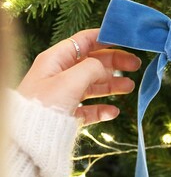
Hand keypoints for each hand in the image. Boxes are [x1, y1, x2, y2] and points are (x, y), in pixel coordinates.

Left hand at [17, 29, 140, 124]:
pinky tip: (113, 111)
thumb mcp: (70, 80)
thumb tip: (104, 68)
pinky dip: (103, 109)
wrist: (29, 139)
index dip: (106, 38)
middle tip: (136, 65)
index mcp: (56, 60)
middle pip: (93, 62)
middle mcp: (60, 74)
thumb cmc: (44, 105)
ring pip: (94, 85)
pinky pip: (89, 108)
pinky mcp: (68, 114)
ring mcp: (64, 94)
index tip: (126, 40)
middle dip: (115, 62)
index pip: (84, 41)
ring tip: (129, 87)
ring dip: (113, 84)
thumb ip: (92, 68)